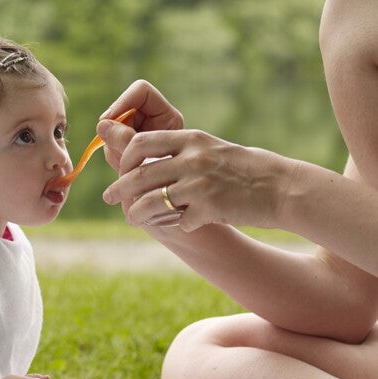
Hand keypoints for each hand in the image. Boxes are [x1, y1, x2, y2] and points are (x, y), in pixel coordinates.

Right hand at [99, 81, 182, 188]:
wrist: (183, 218)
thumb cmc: (178, 191)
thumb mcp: (152, 163)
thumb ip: (127, 141)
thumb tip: (102, 124)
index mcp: (168, 118)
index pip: (140, 92)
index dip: (122, 103)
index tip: (109, 124)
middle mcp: (154, 126)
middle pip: (122, 114)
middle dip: (115, 135)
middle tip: (120, 158)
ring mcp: (142, 142)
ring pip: (113, 135)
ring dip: (114, 151)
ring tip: (126, 173)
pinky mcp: (132, 158)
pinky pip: (114, 151)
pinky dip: (115, 162)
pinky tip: (124, 178)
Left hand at [99, 121, 295, 231]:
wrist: (283, 188)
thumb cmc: (247, 169)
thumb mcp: (213, 149)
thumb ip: (183, 151)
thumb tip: (150, 158)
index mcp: (192, 140)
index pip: (142, 142)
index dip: (124, 157)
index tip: (121, 169)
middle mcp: (193, 159)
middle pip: (139, 174)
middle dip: (118, 188)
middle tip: (108, 196)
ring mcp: (201, 184)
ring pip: (151, 201)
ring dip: (136, 212)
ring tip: (131, 218)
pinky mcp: (210, 208)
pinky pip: (177, 221)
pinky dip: (171, 225)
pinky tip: (172, 226)